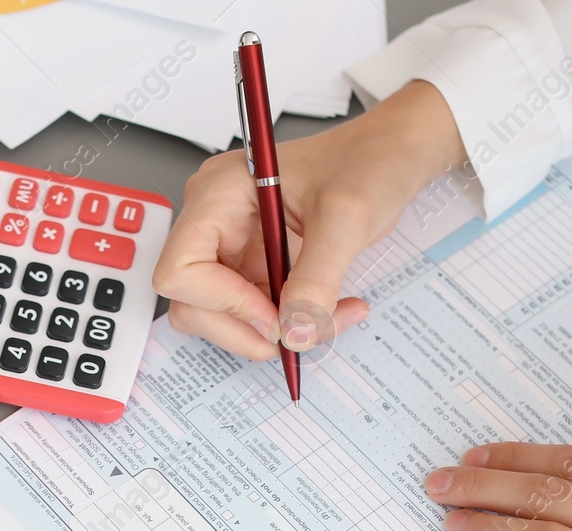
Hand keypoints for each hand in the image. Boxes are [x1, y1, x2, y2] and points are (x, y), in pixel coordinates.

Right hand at [154, 79, 465, 360]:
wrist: (391, 156)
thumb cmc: (368, 161)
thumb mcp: (347, 218)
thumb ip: (317, 280)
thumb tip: (294, 333)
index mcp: (218, 194)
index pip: (180, 271)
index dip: (221, 304)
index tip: (273, 315)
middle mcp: (213, 222)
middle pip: (192, 305)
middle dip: (248, 328)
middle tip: (301, 329)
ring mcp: (231, 248)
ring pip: (221, 319)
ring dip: (273, 333)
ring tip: (328, 317)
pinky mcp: (252, 268)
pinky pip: (254, 316)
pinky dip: (290, 325)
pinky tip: (328, 310)